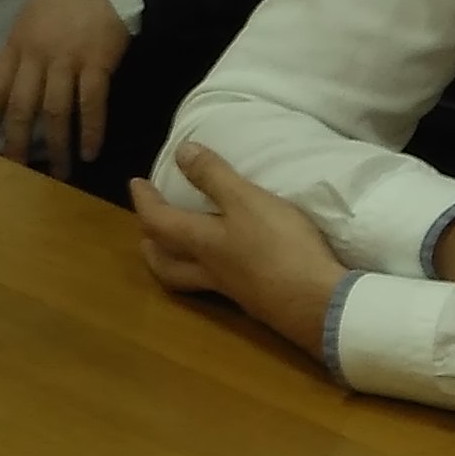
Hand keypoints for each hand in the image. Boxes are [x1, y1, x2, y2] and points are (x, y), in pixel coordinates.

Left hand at [0, 0, 130, 178]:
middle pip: (20, 108)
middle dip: (16, 144)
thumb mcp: (29, 21)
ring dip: (57, 146)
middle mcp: (36, 56)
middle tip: (17, 174)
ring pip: (55, 112)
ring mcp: (67, 61)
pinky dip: (90, 130)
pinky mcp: (97, 63)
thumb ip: (21, 55)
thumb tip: (16, 92)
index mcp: (16, 46)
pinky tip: (90, 151)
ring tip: (61, 173)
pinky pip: (91, 104)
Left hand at [134, 143, 345, 357]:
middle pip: (166, 265)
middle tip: (147, 230)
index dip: (144, 201)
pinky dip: (210, 273)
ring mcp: (233, 291)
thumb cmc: (280, 247)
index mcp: (201, 243)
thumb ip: (214, 177)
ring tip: (178, 249)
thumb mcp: (247, 201)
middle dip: (150, 246)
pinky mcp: (257, 302)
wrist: (318, 303)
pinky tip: (227, 265)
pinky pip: (219, 287)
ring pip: (188, 281)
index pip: (158, 222)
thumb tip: (181, 152)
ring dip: (175, 264)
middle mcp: (210, 271)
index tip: (136, 183)